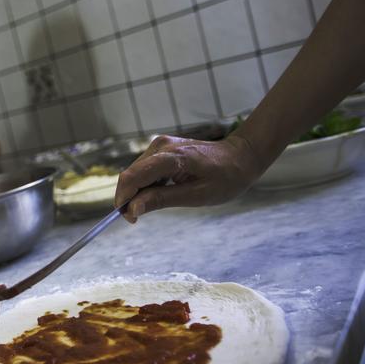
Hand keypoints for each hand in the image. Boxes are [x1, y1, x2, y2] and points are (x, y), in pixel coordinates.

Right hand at [114, 134, 261, 222]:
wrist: (240, 157)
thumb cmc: (225, 178)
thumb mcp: (197, 195)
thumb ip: (162, 200)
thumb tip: (132, 209)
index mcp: (172, 157)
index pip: (133, 177)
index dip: (124, 198)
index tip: (129, 218)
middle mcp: (160, 146)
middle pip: (131, 175)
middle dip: (129, 197)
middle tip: (137, 218)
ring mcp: (160, 145)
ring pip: (135, 172)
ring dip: (138, 191)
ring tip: (155, 203)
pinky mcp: (161, 148)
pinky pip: (144, 169)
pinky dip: (145, 184)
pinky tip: (160, 191)